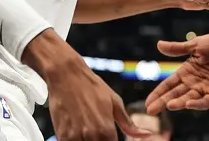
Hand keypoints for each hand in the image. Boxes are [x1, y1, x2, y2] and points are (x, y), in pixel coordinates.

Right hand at [24, 31, 148, 140]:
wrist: (66, 74)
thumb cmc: (91, 86)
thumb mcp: (114, 102)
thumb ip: (128, 124)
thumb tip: (147, 134)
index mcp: (106, 129)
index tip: (109, 136)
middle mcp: (91, 135)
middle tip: (98, 130)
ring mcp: (75, 136)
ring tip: (87, 129)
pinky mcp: (62, 134)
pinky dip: (75, 140)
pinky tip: (77, 130)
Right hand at [145, 31, 208, 113]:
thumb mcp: (196, 44)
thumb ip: (177, 48)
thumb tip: (158, 45)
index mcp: (187, 70)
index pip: (169, 84)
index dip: (158, 92)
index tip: (147, 102)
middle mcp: (195, 82)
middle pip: (175, 93)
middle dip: (163, 102)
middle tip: (150, 110)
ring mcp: (206, 88)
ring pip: (189, 98)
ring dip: (178, 103)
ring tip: (168, 106)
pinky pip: (207, 101)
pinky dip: (198, 103)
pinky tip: (188, 104)